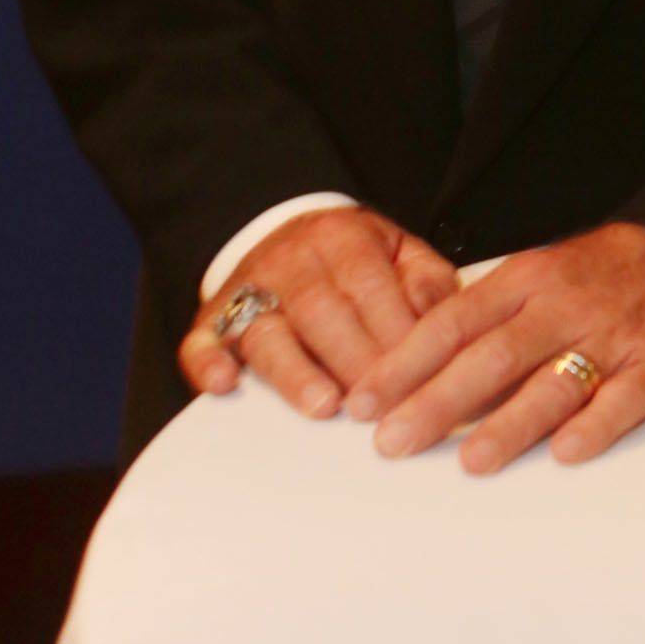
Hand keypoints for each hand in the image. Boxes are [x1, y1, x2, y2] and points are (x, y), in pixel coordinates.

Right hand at [181, 207, 460, 415]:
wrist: (286, 234)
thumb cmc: (356, 260)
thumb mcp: (401, 252)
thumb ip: (428, 282)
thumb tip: (444, 318)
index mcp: (343, 238)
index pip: (368, 284)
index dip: (392, 331)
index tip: (418, 377)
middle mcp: (291, 261)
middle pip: (320, 311)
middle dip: (353, 361)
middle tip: (380, 409)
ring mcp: (246, 291)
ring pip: (266, 331)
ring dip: (295, 372)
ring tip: (324, 407)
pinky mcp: (210, 322)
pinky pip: (200, 341)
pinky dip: (208, 363)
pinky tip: (224, 385)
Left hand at [349, 222, 644, 474]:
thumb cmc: (597, 275)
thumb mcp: (537, 275)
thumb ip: (484, 319)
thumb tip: (413, 375)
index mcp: (526, 281)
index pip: (454, 322)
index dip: (406, 363)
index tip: (363, 403)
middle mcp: (564, 307)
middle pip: (493, 356)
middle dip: (438, 402)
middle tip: (394, 444)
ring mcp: (613, 335)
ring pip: (555, 381)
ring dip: (511, 423)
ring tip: (471, 461)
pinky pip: (627, 397)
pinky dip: (597, 425)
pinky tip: (567, 452)